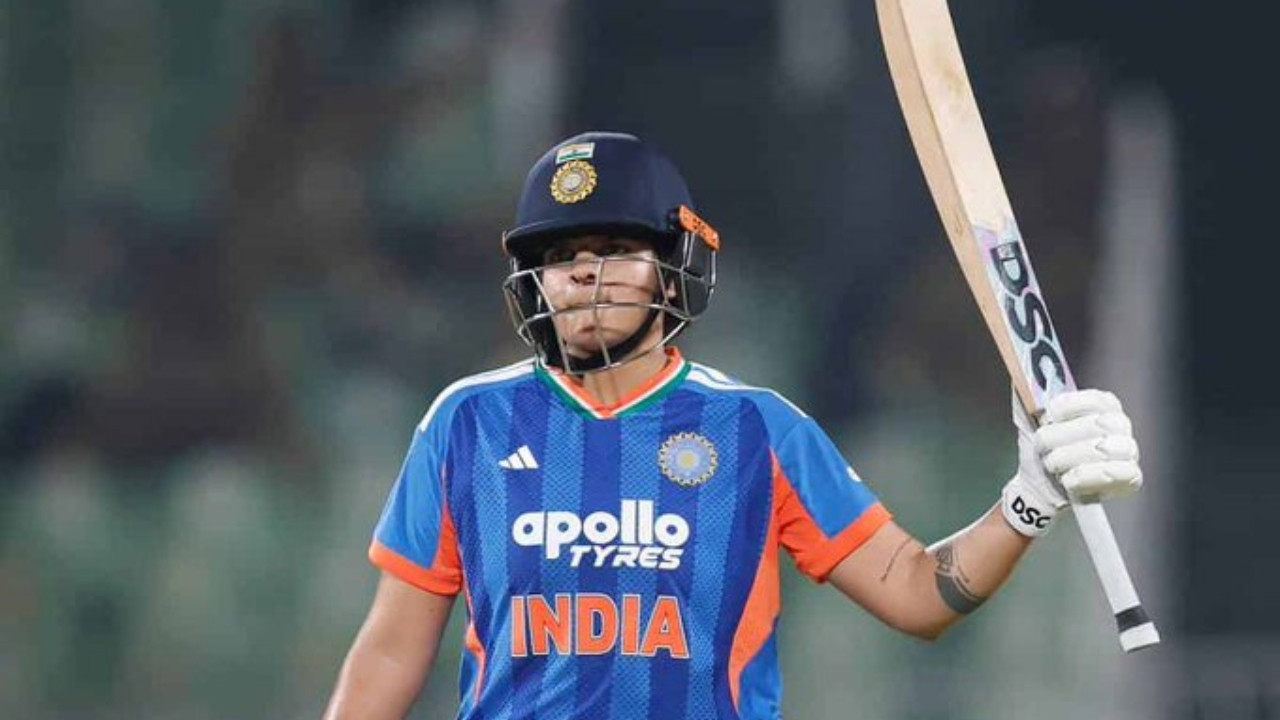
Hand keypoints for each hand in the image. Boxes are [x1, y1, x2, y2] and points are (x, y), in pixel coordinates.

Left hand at [1001, 389, 1142, 536]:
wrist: (1042, 487)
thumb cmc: (1042, 451)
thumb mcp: (1030, 422)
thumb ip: (1027, 399)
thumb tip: (1020, 379)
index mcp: (1102, 405)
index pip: (1094, 399)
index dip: (1068, 407)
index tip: (1048, 418)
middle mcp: (1120, 424)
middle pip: (1096, 425)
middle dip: (1060, 439)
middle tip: (1043, 448)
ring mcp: (1128, 451)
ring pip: (1102, 450)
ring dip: (1066, 460)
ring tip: (1053, 466)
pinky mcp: (1130, 477)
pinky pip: (1109, 474)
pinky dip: (1081, 478)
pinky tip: (1068, 480)